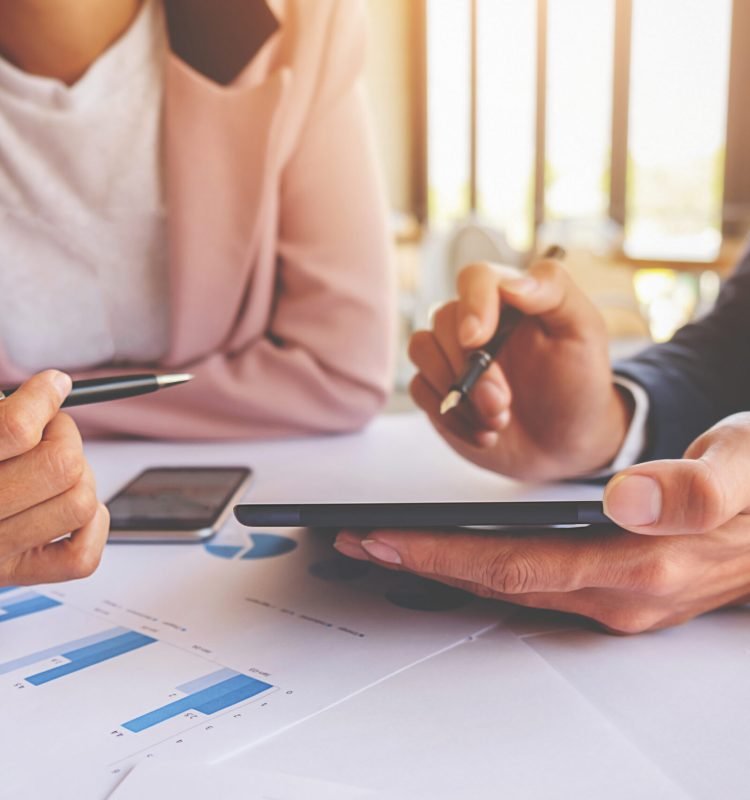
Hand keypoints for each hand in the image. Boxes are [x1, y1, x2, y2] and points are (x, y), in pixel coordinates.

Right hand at [0, 371, 108, 585]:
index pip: (17, 429)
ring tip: (51, 467)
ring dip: (80, 477)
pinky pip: (81, 557)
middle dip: (64, 436)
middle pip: (61, 466)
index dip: (43, 398)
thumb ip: (3, 414)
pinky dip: (90, 525)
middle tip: (47, 430)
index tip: (51, 385)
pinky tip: (64, 503)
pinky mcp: (13, 574)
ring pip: (79, 504)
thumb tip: (54, 385)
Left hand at [334, 414, 749, 633]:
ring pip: (509, 586)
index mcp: (641, 567)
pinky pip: (530, 582)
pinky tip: (454, 550)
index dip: (442, 554)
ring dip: (443, 564)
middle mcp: (620, 596)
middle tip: (359, 539)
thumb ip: (697, 489)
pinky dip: (480, 565)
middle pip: (497, 583)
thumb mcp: (748, 469)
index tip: (382, 536)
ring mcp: (615, 599)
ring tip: (388, 541)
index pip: (515, 566)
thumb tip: (628, 502)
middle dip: (422, 562)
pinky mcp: (614, 587)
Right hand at [409, 258, 632, 479]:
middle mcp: (475, 322)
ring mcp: (452, 355)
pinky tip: (484, 433)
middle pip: (443, 319)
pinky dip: (450, 417)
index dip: (471, 304)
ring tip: (499, 420)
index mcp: (509, 299)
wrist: (566, 441)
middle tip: (503, 403)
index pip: (476, 278)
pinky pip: (419, 390)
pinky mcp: (438, 387)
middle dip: (471, 369)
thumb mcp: (583, 331)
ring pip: (422, 350)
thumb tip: (512, 284)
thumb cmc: (578, 382)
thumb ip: (555, 291)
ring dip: (458, 394)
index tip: (476, 340)